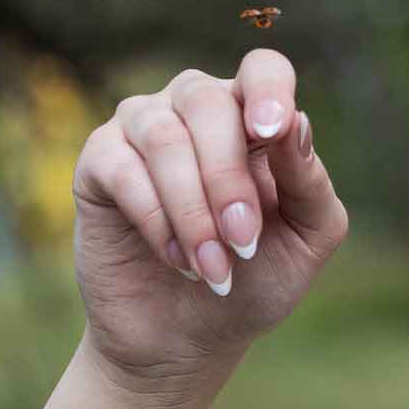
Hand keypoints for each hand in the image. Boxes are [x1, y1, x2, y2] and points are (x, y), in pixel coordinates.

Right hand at [70, 47, 348, 386]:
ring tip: (214, 268)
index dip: (268, 91)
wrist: (187, 339)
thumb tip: (296, 123)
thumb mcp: (305, 238)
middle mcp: (196, 108)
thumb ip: (309, 181)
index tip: (272, 132)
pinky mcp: (99, 163)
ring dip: (194, 210)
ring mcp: (143, 128)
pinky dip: (156, 219)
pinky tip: (178, 259)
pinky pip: (122, 168)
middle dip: (228, 179)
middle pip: (208, 103)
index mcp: (253, 117)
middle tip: (243, 242)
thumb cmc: (255, 280)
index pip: (262, 69)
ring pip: (164, 137)